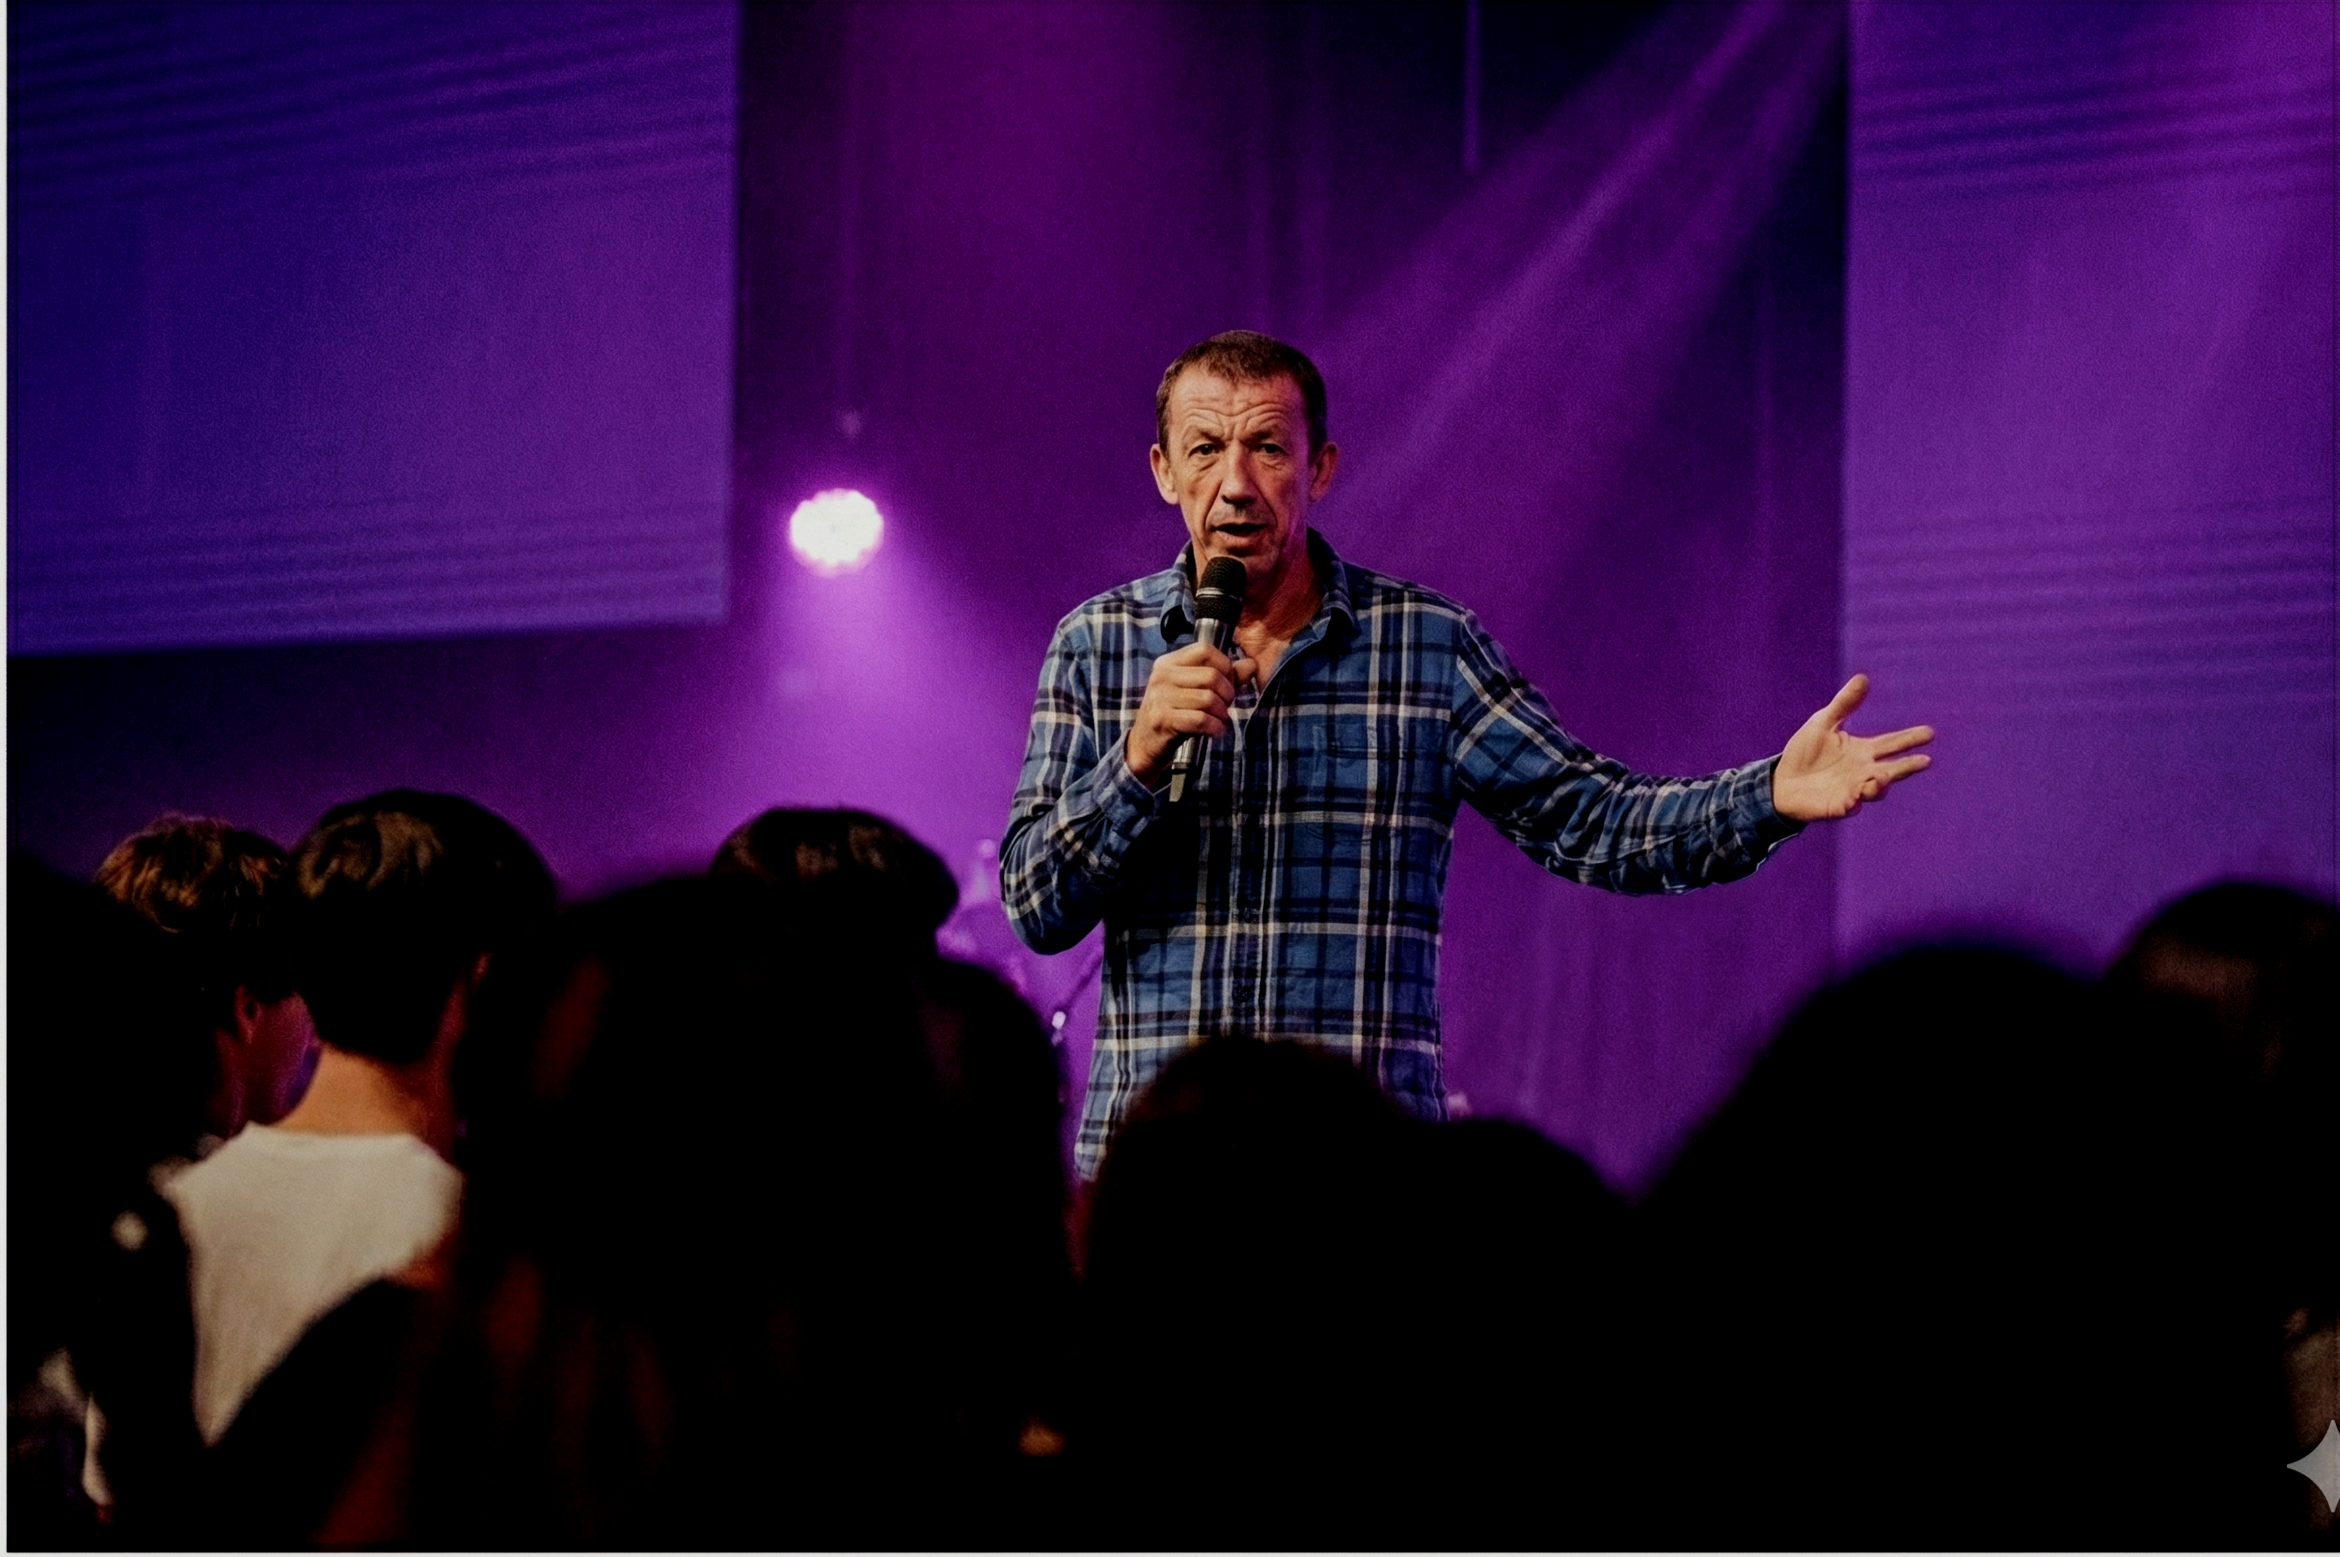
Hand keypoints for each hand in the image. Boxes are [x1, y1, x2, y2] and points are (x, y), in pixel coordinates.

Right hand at [1126, 641, 1252, 787]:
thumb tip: (1252, 664)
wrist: (1146, 744)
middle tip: (1225, 707)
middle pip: (1211, 676)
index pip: (1205, 650)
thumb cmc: (1174, 714)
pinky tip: (1216, 732)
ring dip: (1222, 714)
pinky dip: (1215, 728)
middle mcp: (1162, 675)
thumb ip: (1224, 677)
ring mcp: (1160, 697)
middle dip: (1227, 694)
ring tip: (1220, 720)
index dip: (1225, 666)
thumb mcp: (1195, 691)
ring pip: (1208, 699)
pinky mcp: (1163, 719)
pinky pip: (1201, 719)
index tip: (1227, 684)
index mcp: (1169, 663)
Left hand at [1771, 674, 1932, 821]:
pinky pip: (1850, 806)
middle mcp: (1863, 772)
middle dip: (1907, 766)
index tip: (1929, 733)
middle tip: (1925, 760)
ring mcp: (1853, 790)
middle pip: (1892, 769)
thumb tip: (1863, 678)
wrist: (1781, 781)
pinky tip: (1855, 798)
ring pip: (1875, 789)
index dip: (1909, 739)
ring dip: (1880, 784)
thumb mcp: (1823, 722)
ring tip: (1882, 777)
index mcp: (1862, 751)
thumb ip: (1844, 704)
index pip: (1891, 744)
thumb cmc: (1804, 752)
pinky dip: (1854, 802)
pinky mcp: (1838, 806)